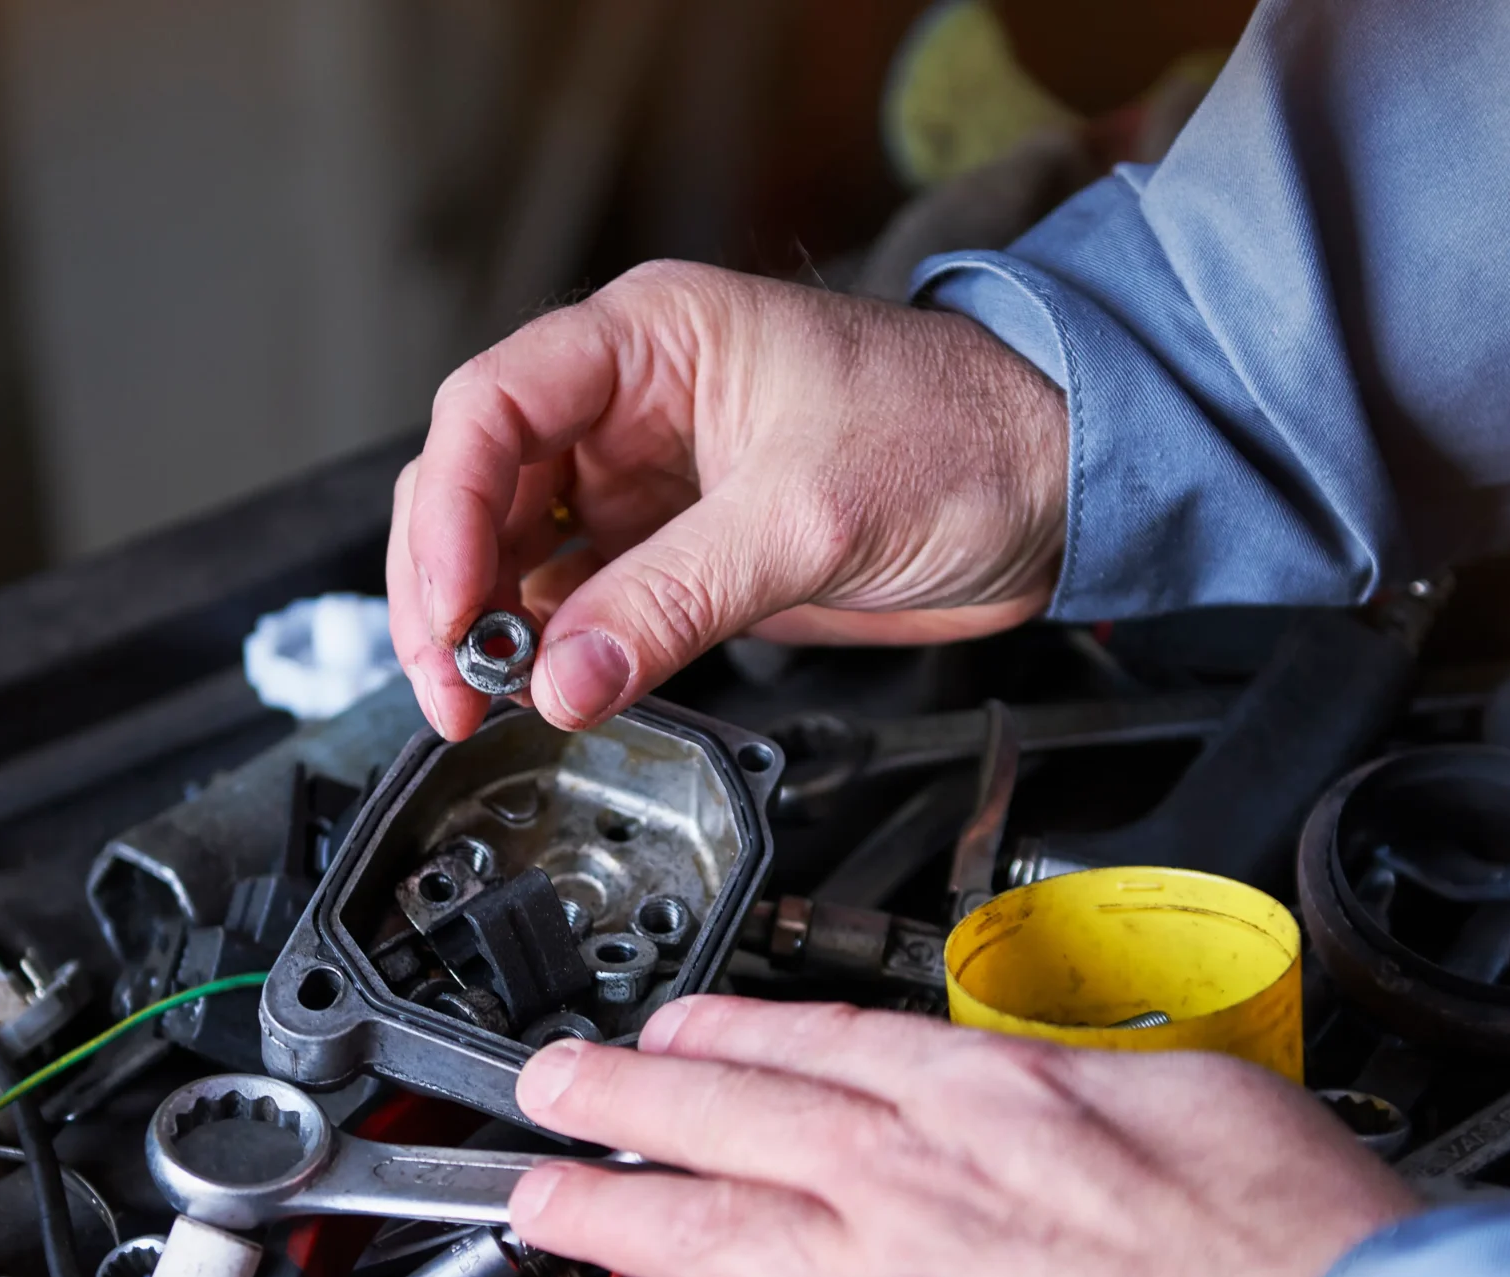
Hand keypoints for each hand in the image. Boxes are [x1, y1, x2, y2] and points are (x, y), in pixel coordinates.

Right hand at [387, 261, 1068, 738]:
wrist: (1059, 488)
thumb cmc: (962, 438)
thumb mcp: (805, 520)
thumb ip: (672, 603)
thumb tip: (564, 681)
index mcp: (651, 339)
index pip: (493, 409)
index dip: (450, 514)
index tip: (450, 612)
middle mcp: (634, 403)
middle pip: (483, 484)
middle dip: (450, 587)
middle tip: (452, 686)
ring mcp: (653, 480)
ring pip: (521, 550)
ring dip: (493, 629)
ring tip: (488, 703)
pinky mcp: (685, 549)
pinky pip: (586, 599)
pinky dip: (556, 650)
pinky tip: (549, 692)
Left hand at [498, 996, 1418, 1276]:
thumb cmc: (1308, 1258)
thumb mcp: (1206, 1102)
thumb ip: (1092, 1091)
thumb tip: (1050, 1088)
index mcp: (1003, 1093)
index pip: (831, 1042)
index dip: (735, 1030)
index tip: (683, 1025)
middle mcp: (927, 1174)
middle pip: (739, 1111)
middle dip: (628, 1090)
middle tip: (552, 1080)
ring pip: (704, 1222)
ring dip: (598, 1207)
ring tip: (525, 1199)